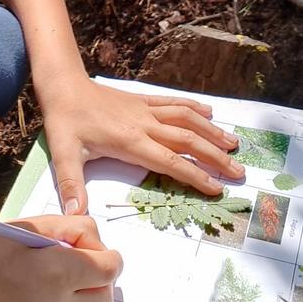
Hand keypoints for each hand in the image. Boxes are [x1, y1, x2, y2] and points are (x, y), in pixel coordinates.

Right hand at [0, 215, 121, 301]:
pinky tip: (47, 294)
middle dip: (101, 280)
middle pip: (106, 300)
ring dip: (87, 297)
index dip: (108, 255)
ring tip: (63, 279)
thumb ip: (78, 230)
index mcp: (58, 272)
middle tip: (83, 264)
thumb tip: (100, 246)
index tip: (98, 250)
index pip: (109, 269)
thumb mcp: (39, 224)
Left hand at [40, 76, 243, 215]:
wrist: (64, 85)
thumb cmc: (65, 121)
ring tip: (234, 144)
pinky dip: (194, 107)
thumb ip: (71, 186)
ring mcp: (146, 110)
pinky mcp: (142, 100)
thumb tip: (74, 217)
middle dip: (215, 157)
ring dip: (212, 131)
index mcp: (130, 141)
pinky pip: (173, 103)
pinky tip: (210, 112)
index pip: (170, 161)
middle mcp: (145, 124)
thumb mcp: (63, 154)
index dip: (195, 175)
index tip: (217, 188)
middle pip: (188, 141)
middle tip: (239, 172)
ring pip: (186, 119)